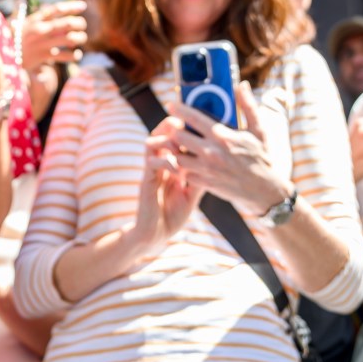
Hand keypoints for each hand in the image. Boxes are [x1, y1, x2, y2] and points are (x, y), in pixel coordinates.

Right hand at [19, 0, 87, 68]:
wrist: (5, 54)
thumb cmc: (20, 37)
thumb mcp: (27, 23)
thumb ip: (43, 18)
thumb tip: (63, 10)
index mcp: (36, 18)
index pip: (57, 9)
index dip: (72, 6)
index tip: (83, 6)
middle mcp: (41, 29)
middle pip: (68, 23)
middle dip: (80, 23)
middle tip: (82, 25)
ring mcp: (43, 43)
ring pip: (70, 39)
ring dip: (80, 38)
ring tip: (80, 39)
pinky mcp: (44, 56)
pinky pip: (65, 56)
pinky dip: (74, 55)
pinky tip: (76, 54)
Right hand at [131, 121, 201, 253]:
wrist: (155, 235)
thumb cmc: (173, 215)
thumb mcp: (192, 194)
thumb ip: (200, 178)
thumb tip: (216, 164)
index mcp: (169, 164)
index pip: (174, 136)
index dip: (184, 128)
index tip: (200, 127)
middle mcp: (159, 163)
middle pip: (160, 132)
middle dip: (173, 127)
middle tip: (188, 131)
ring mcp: (151, 171)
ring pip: (152, 142)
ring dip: (168, 142)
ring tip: (182, 150)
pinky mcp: (146, 181)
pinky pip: (152, 162)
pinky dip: (166, 162)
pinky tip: (178, 172)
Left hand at [165, 85, 289, 215]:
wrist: (265, 191)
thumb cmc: (262, 158)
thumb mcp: (259, 130)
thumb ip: (248, 106)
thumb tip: (241, 85)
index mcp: (223, 136)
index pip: (194, 118)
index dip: (179, 109)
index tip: (170, 105)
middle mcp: (211, 152)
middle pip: (179, 136)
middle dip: (173, 129)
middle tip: (173, 125)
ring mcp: (207, 170)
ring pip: (177, 156)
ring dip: (174, 149)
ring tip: (176, 143)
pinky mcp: (205, 183)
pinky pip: (184, 173)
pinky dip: (180, 167)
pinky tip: (184, 161)